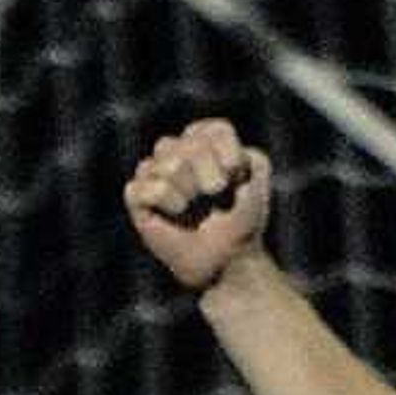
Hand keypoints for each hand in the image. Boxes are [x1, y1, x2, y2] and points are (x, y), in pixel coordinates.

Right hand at [125, 117, 272, 291]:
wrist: (226, 264)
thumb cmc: (241, 226)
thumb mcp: (258, 192)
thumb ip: (256, 161)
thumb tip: (232, 154)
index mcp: (207, 144)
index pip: (214, 131)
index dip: (227, 153)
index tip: (236, 178)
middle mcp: (178, 151)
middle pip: (190, 145)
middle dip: (211, 175)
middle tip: (216, 196)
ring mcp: (154, 171)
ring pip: (169, 163)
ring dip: (189, 190)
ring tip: (194, 208)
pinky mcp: (137, 195)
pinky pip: (148, 185)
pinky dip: (167, 199)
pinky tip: (176, 212)